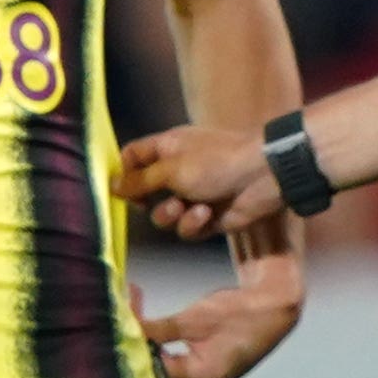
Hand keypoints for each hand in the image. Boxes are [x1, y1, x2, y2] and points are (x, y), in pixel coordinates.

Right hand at [115, 125, 278, 239]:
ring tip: (183, 208)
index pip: (133, 157)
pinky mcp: (208, 218)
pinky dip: (192, 224)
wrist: (265, 177)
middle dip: (144, 201)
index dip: (122, 172)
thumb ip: (139, 180)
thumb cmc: (218, 162)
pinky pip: (186, 229)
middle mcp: (178, 171)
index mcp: (168, 148)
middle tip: (146, 202)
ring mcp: (193, 195)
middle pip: (143, 191)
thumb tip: (111, 185)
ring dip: (168, 215)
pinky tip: (205, 215)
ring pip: (163, 216)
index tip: (116, 188)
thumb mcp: (171, 168)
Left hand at [136, 274, 298, 377]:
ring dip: (144, 337)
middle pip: (151, 367)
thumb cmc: (238, 314)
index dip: (132, 337)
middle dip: (136, 335)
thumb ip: (156, 329)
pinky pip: (167, 362)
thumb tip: (123, 328)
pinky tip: (145, 320)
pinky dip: (156, 342)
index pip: (150, 364)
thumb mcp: (193, 319)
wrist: (271, 311)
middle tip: (125, 303)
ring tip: (134, 305)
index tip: (122, 310)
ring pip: (157, 364)